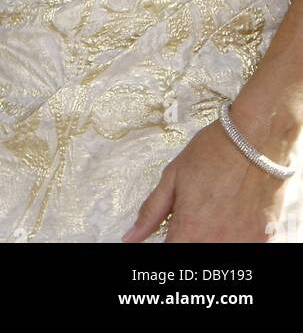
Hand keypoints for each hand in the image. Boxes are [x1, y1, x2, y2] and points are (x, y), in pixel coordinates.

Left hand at [122, 115, 290, 241]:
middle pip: (195, 255)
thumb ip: (151, 211)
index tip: (169, 234)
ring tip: (214, 216)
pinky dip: (236, 238)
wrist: (254, 139)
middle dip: (189, 239)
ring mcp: (243, 242)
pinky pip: (245, 247)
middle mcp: (216, 241)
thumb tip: (130, 236)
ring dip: (211, 239)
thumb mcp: (173, 176)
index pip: (170, 254)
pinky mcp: (264, 238)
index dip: (166, 245)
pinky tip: (233, 219)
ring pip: (219, 253)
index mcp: (190, 228)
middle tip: (195, 218)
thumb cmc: (213, 152)